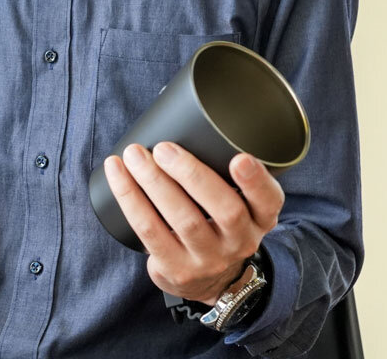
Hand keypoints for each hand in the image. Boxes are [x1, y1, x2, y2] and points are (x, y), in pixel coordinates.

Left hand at [104, 142, 282, 305]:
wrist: (209, 280)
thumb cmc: (217, 220)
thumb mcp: (237, 200)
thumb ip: (222, 164)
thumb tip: (178, 105)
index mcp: (261, 217)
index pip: (269, 200)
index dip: (256, 181)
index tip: (239, 159)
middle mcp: (241, 240)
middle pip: (225, 210)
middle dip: (191, 175)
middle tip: (164, 149)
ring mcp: (209, 259)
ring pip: (183, 221)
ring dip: (154, 184)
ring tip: (134, 155)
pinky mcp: (177, 269)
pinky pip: (150, 232)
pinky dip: (131, 200)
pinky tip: (118, 176)